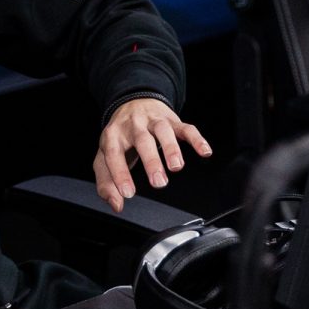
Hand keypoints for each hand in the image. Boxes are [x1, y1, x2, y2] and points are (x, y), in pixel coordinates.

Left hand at [93, 98, 211, 212]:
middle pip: (142, 140)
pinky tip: (204, 152)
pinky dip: (196, 139)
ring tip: (176, 167)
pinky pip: (186, 128)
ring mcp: (153, 121)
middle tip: (159, 183)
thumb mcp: (104, 158)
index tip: (128, 193)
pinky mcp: (172, 120)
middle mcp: (133, 126)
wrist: (131, 103)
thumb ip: (107, 183)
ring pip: (163, 131)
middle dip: (151, 162)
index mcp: (113, 136)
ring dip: (171, 149)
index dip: (120, 174)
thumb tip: (116, 205)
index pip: (114, 155)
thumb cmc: (119, 137)